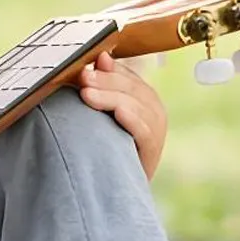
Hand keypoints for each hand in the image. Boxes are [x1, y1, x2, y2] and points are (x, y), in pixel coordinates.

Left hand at [72, 51, 167, 178]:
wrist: (119, 184)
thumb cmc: (110, 145)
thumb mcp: (106, 112)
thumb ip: (106, 85)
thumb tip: (102, 56)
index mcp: (144, 97)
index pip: (127, 76)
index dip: (107, 70)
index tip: (85, 65)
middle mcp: (154, 110)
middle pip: (132, 89)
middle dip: (105, 81)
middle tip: (82, 78)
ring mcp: (157, 130)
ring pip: (136, 106)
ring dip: (111, 98)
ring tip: (87, 94)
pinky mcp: (153, 149)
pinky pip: (143, 131)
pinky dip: (131, 119)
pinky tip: (117, 113)